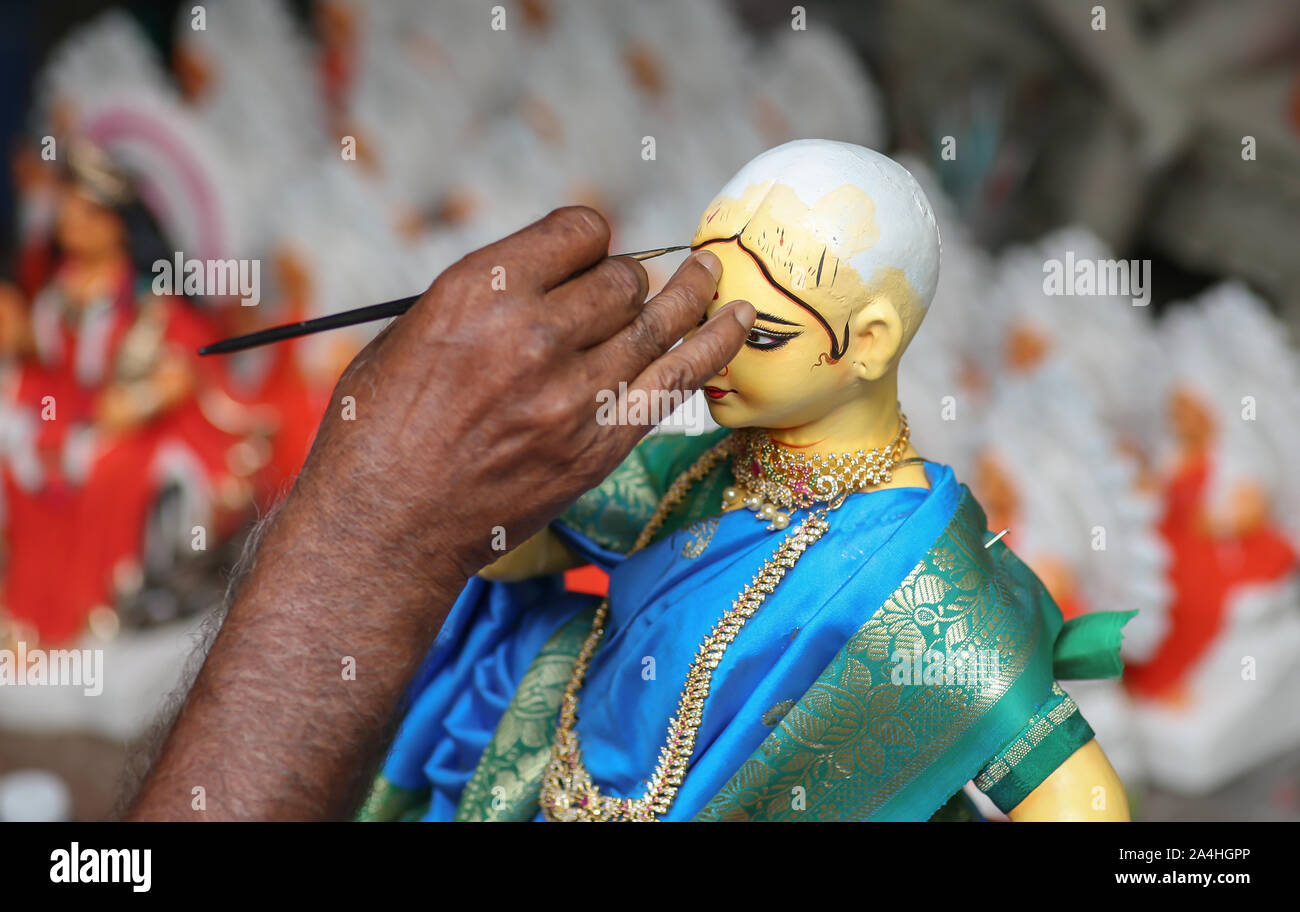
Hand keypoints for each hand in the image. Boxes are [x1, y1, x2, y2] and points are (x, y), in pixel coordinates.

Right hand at [285, 206, 753, 589]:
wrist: (385, 526)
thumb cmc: (380, 428)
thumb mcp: (411, 331)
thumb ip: (486, 298)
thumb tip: (547, 279)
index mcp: (479, 293)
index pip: (577, 231)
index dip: (588, 239)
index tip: (586, 254)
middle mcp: (534, 336)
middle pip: (621, 279)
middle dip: (622, 279)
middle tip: (614, 295)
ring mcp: (574, 395)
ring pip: (658, 321)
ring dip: (688, 291)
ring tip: (710, 271)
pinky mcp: (600, 445)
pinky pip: (677, 380)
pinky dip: (716, 345)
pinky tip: (738, 319)